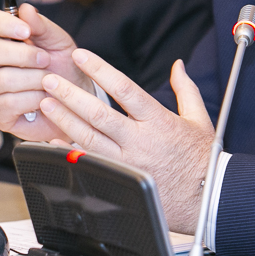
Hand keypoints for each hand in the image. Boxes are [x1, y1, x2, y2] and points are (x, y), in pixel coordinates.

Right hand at [0, 3, 91, 140]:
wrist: (77, 105)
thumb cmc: (64, 70)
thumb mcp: (59, 43)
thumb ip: (42, 26)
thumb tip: (25, 9)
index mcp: (3, 40)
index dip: (2, 23)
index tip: (26, 30)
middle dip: (24, 55)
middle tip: (46, 60)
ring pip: (2, 78)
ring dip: (34, 79)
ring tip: (50, 82)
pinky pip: (9, 102)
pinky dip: (34, 99)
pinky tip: (44, 100)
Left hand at [38, 52, 213, 231]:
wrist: (209, 200)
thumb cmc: (203, 160)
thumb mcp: (200, 119)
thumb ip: (185, 89)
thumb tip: (178, 65)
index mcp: (158, 120)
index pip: (124, 89)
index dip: (100, 70)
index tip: (80, 56)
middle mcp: (140, 140)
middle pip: (98, 114)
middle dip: (70, 95)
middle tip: (49, 80)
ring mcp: (128, 162)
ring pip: (89, 138)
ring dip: (64, 119)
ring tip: (45, 103)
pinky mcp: (121, 181)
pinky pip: (89, 164)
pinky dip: (69, 152)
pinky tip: (53, 140)